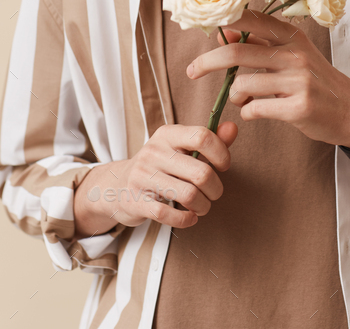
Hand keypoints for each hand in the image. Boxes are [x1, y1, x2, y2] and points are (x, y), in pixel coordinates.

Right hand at [73, 121, 238, 235]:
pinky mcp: (135, 201)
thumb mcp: (180, 148)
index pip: (202, 136)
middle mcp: (153, 151)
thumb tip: (233, 128)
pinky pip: (167, 214)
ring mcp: (142, 176)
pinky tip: (190, 217)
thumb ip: (209, 140)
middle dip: (216, 188)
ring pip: (188, 194)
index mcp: (167, 134)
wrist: (116, 185)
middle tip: (214, 193)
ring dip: (203, 206)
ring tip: (203, 206)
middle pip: (201, 172)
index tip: (224, 166)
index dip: (221, 153)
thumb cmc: (159, 165)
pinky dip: (186, 219)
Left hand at [186, 9, 349, 148]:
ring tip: (244, 100)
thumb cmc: (316, 82)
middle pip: (236, 52)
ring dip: (235, 96)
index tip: (203, 27)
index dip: (223, 20)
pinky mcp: (298, 107)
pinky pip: (254, 109)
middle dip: (206, 62)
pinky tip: (257, 112)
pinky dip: (248, 113)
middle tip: (191, 71)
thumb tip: (222, 33)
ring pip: (242, 86)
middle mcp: (294, 54)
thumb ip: (259, 44)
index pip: (250, 19)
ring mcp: (298, 80)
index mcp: (291, 36)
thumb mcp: (292, 55)